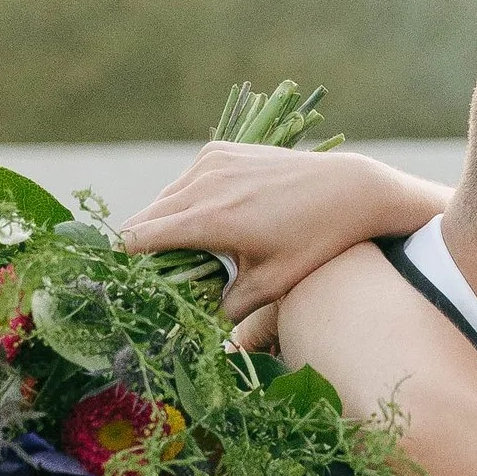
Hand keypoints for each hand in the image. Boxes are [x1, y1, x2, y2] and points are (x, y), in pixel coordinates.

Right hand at [119, 145, 441, 315]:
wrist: (349, 190)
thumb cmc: (314, 243)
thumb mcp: (271, 285)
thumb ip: (227, 309)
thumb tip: (197, 325)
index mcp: (210, 219)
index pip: (138, 237)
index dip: (127, 262)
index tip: (127, 283)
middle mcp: (204, 184)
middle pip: (146, 217)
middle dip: (144, 247)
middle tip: (152, 276)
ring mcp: (212, 162)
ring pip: (164, 197)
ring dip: (164, 223)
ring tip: (181, 253)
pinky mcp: (221, 150)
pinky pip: (187, 180)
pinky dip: (187, 200)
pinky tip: (206, 222)